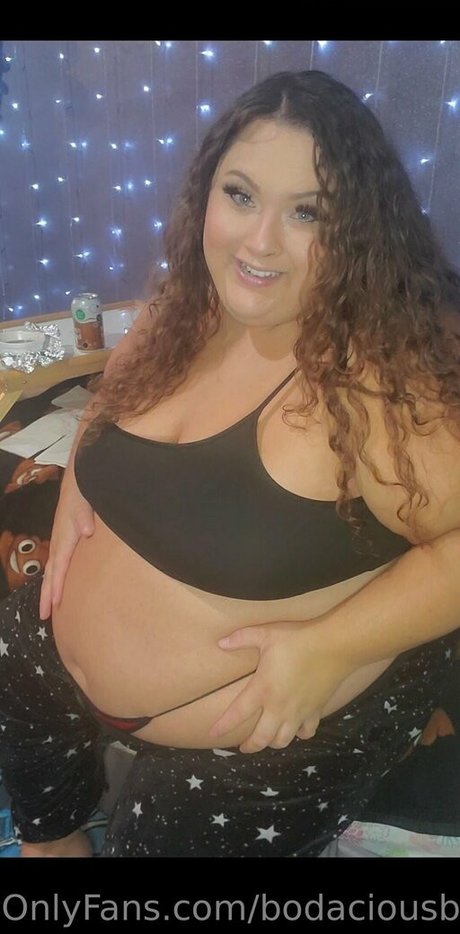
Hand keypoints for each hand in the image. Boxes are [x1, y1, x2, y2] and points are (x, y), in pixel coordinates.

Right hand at [39, 472, 94, 619]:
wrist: (77, 484)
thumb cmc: (81, 495)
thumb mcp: (85, 503)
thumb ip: (85, 517)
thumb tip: (87, 531)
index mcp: (64, 538)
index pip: (59, 567)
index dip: (57, 586)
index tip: (55, 603)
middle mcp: (59, 543)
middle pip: (50, 574)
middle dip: (46, 595)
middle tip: (43, 616)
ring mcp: (59, 543)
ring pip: (51, 572)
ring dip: (48, 590)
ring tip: (47, 609)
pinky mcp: (63, 542)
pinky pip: (56, 566)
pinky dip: (54, 580)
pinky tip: (56, 588)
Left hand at [209, 620, 349, 753]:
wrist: (333, 647)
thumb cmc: (297, 640)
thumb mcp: (266, 634)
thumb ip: (241, 638)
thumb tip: (220, 642)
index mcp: (262, 689)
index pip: (237, 713)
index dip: (223, 726)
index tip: (212, 735)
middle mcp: (278, 707)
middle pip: (261, 738)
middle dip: (250, 746)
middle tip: (243, 747)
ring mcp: (298, 712)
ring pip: (282, 740)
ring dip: (272, 743)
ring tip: (267, 739)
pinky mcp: (315, 711)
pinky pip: (306, 732)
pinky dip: (299, 735)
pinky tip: (296, 729)